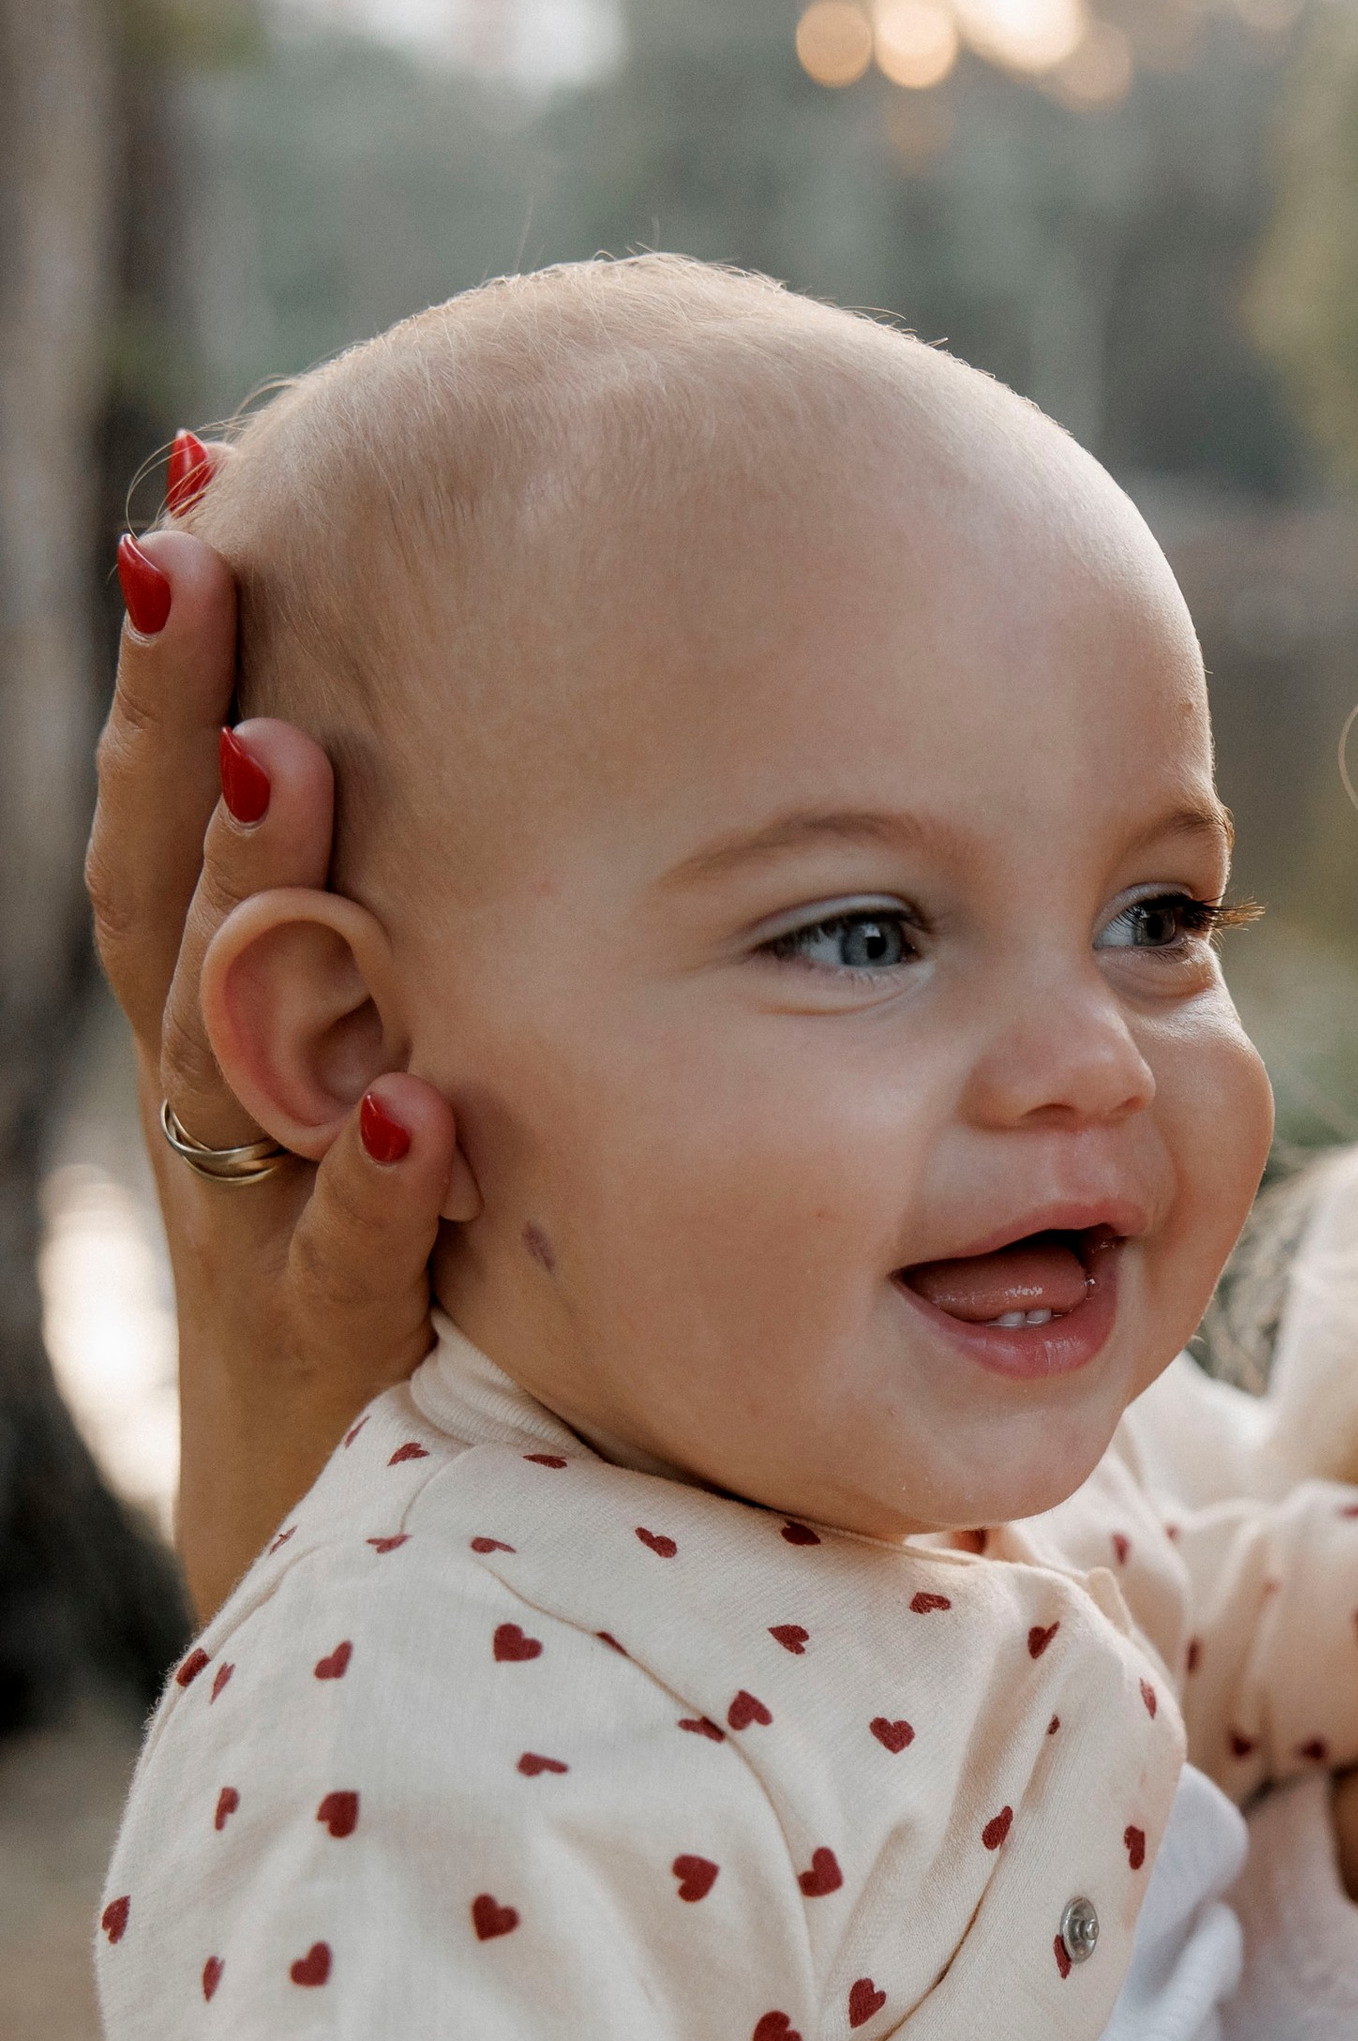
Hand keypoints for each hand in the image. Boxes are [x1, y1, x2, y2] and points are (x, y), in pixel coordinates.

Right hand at [91, 476, 454, 1610]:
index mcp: (228, 1039)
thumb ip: (423, 962)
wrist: (324, 1552)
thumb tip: (506, 775)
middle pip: (167, 893)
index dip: (174, 672)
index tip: (201, 488)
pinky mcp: (326, 1366)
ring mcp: (255, 1231)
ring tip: (286, 754)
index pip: (179, 827)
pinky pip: (341, 1269)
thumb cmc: (391, 1296)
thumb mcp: (391, 1101)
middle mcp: (219, 1112)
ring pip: (229, 1054)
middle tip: (187, 556)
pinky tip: (420, 1112)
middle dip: (172, 728)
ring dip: (253, 904)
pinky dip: (371, 1192)